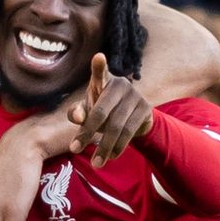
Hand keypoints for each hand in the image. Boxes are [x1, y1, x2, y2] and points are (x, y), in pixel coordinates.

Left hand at [68, 53, 153, 167]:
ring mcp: (135, 95)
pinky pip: (130, 131)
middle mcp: (120, 84)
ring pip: (116, 125)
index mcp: (103, 81)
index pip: (99, 72)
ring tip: (95, 163)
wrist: (133, 117)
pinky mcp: (146, 109)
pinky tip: (110, 156)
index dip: (99, 65)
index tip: (98, 57)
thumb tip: (77, 117)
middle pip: (101, 111)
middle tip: (73, 149)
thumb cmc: (103, 110)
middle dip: (87, 132)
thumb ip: (78, 112)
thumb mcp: (87, 110)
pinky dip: (118, 146)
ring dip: (104, 146)